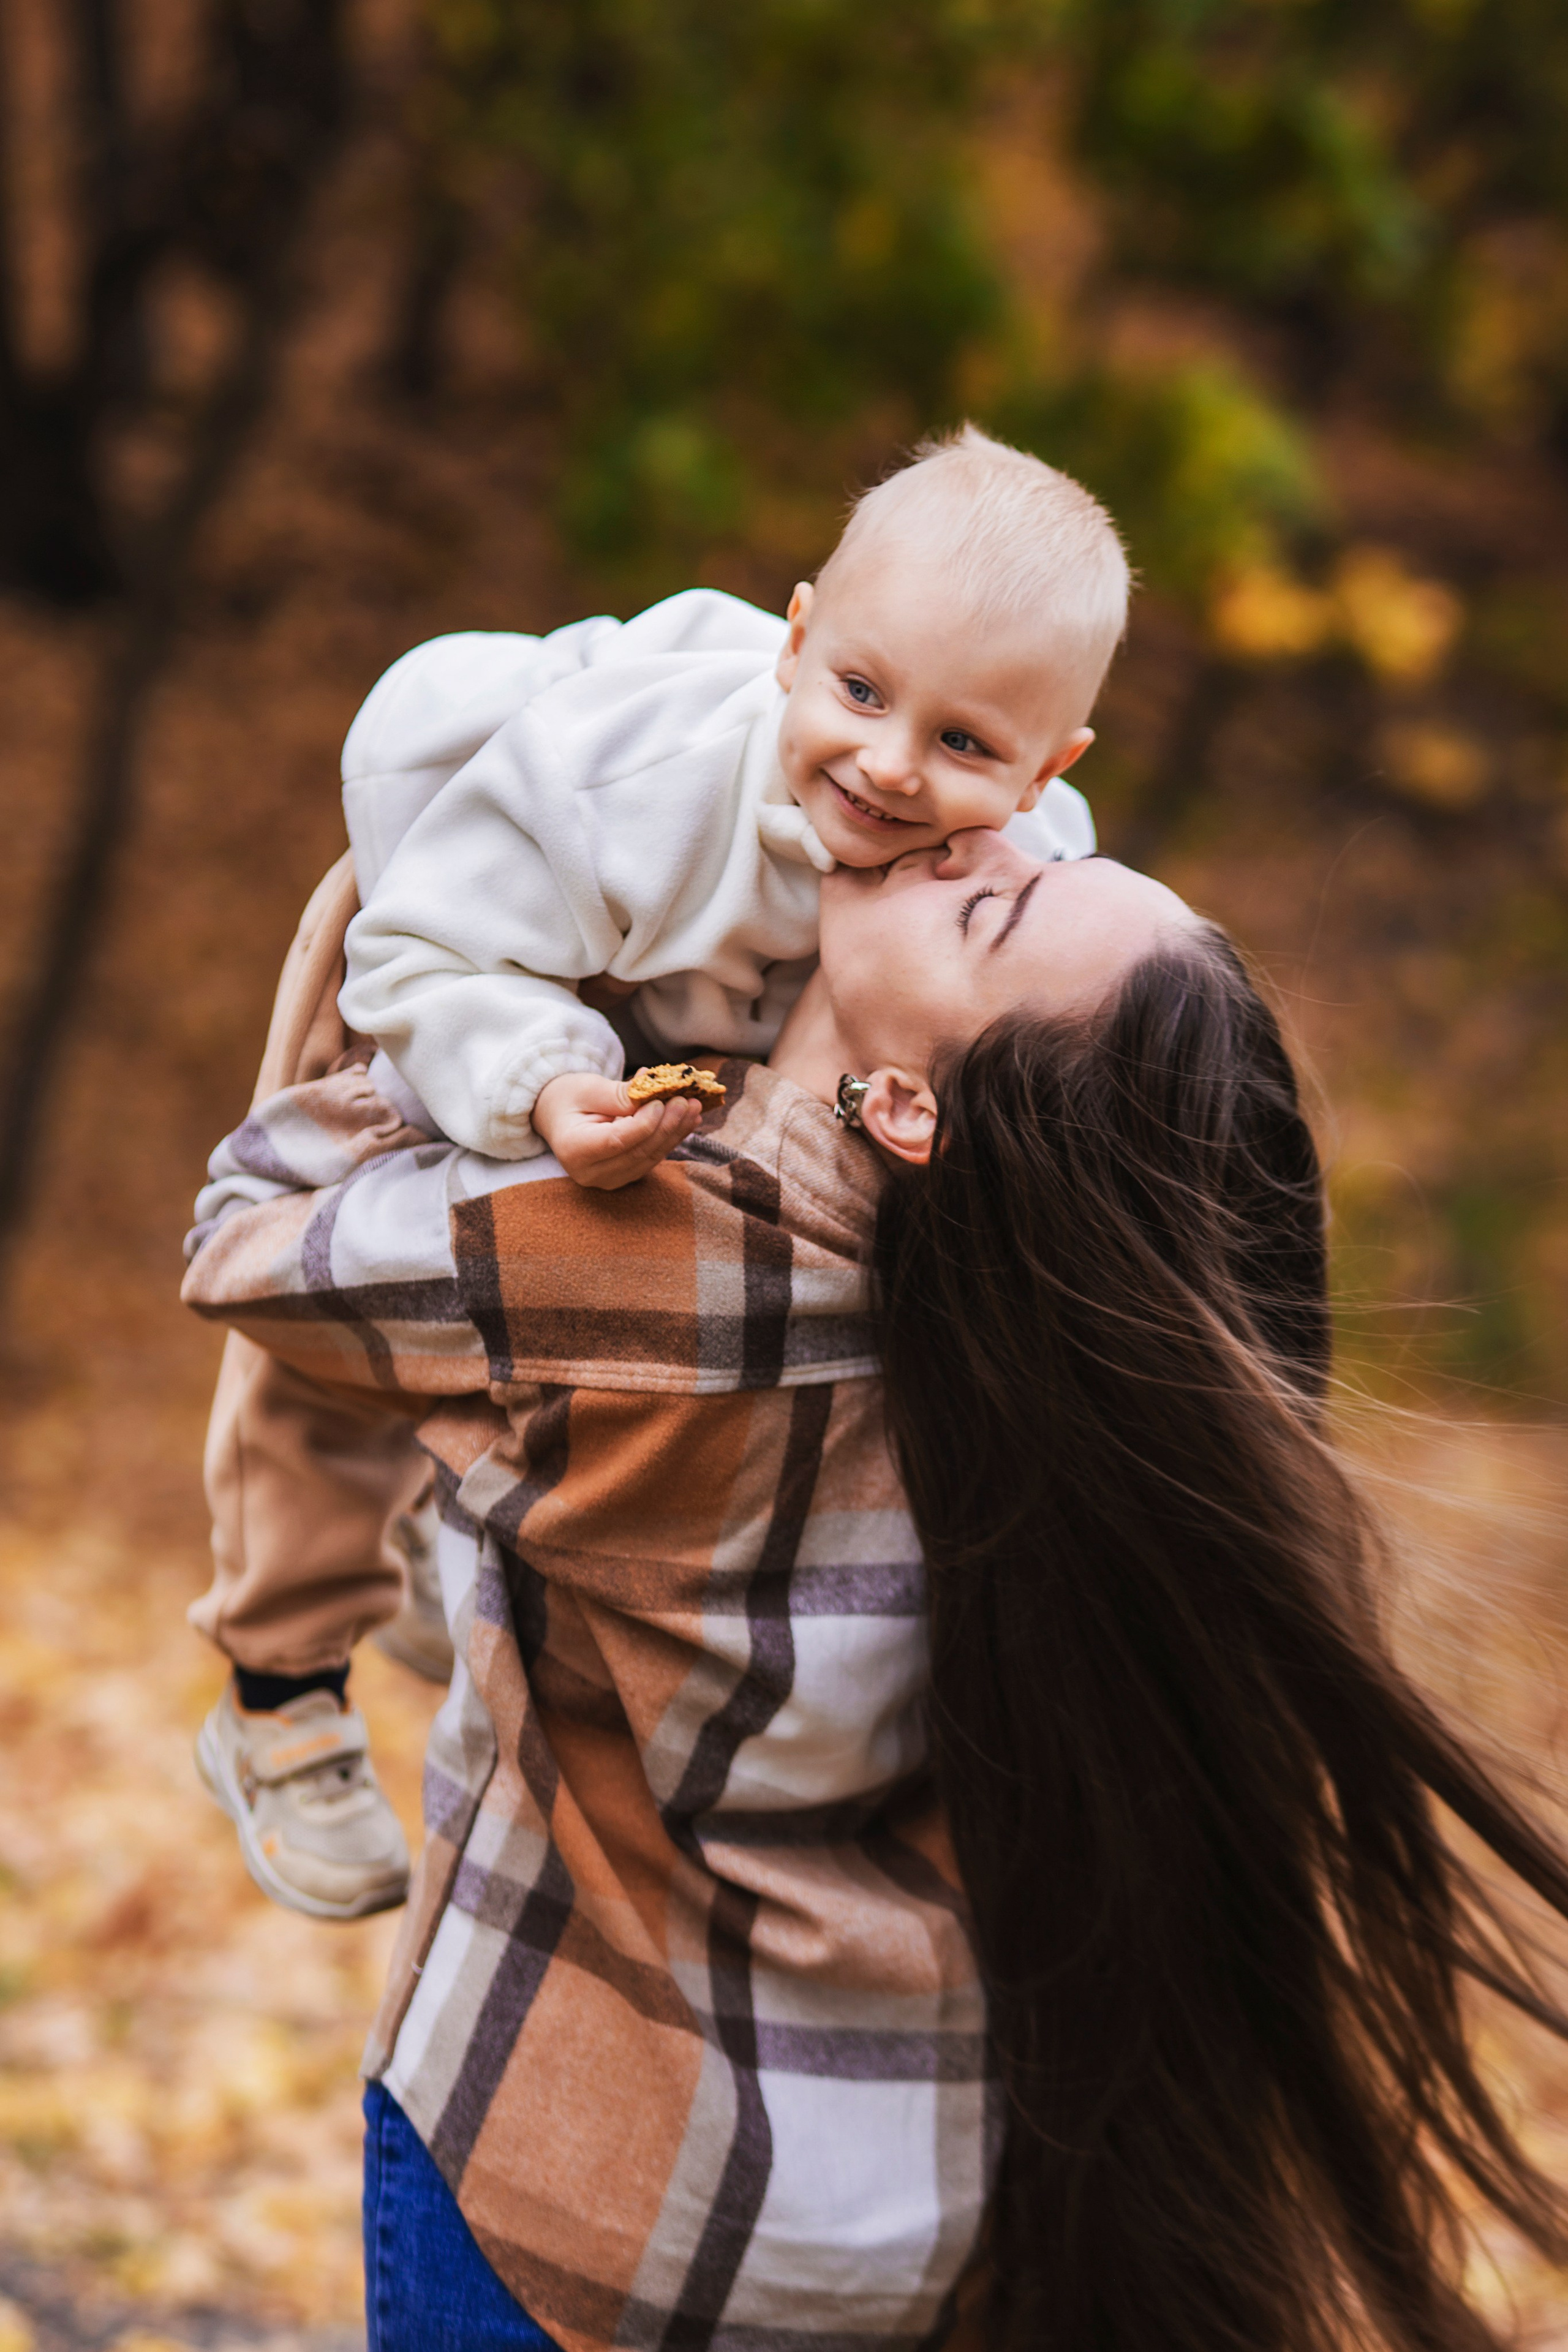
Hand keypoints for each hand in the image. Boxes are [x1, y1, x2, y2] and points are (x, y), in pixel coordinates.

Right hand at [532, 1071, 705, 1189]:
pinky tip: (687, 1120)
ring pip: (649, 1158)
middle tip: (686, 1102)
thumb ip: (618, 1095)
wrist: (557, 1115)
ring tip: (693, 1108)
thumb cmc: (569, 1098)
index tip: (662, 1101)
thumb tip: (652, 1095)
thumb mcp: (588, 1088)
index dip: (644, 1124)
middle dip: (667, 1126)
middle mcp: (590, 1173)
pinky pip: (651, 1158)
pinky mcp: (624, 1176)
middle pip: (638, 1152)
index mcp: (574, 1150)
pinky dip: (670, 1138)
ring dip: (675, 1133)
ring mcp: (608, 1179)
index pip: (616, 1141)